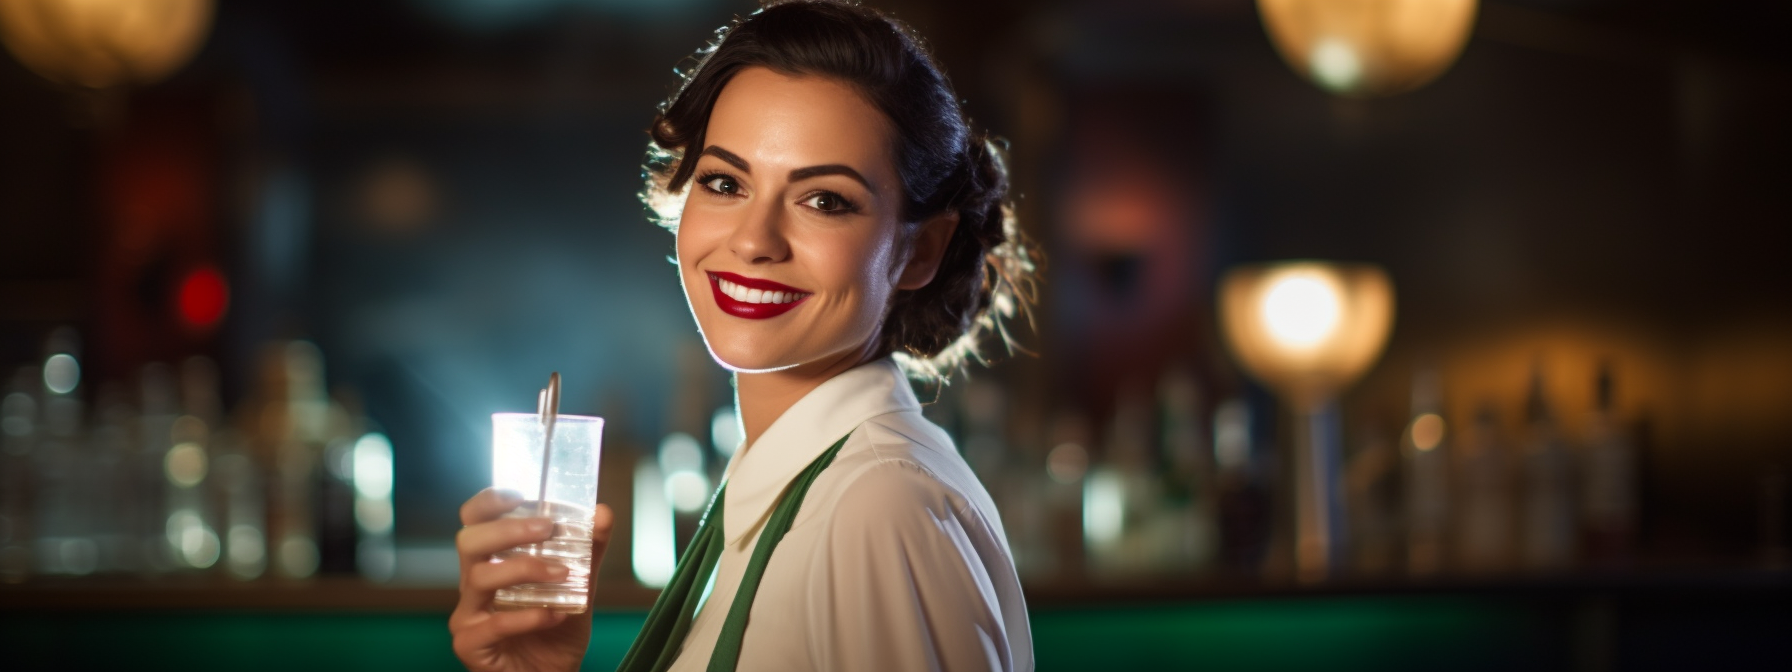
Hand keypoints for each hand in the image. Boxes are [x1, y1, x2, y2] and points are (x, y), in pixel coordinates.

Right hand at [451, 488, 614, 671]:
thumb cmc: (556, 630)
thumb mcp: (579, 586)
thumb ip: (589, 552)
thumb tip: (603, 513)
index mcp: (491, 562)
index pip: (474, 521)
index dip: (488, 502)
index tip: (519, 493)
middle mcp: (473, 584)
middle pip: (469, 541)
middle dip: (508, 529)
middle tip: (547, 528)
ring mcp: (467, 615)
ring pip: (478, 578)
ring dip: (525, 569)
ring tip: (563, 573)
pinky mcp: (470, 646)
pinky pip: (492, 625)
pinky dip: (527, 616)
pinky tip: (554, 615)